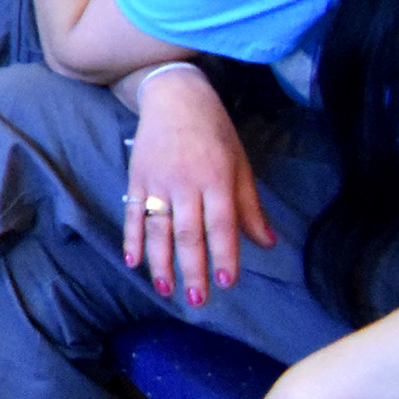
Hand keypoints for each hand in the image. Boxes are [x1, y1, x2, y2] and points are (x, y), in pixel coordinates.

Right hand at [122, 65, 274, 308]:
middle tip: (197, 300)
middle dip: (193, 269)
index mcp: (216, 179)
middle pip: (188, 233)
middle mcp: (186, 183)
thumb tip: (266, 243)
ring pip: (158, 228)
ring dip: (161, 261)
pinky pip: (132, 213)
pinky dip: (131, 237)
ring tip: (166, 289)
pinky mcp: (137, 178)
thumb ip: (249, 206)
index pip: (222, 224)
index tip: (228, 282)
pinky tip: (133, 261)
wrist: (175, 97)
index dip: (224, 254)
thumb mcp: (240, 165)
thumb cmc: (215, 133)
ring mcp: (157, 181)